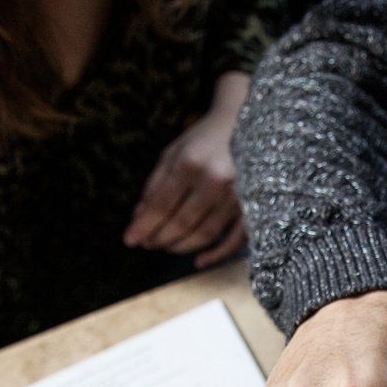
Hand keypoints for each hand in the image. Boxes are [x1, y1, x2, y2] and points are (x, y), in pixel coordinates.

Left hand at [124, 72, 249, 268]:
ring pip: (205, 234)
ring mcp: (238, 196)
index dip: (143, 226)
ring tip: (166, 246)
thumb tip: (139, 217)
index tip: (130, 240)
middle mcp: (216, 180)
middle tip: (147, 243)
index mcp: (191, 163)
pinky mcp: (255, 206)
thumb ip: (155, 183)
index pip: (161, 205)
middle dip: (159, 238)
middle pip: (181, 223)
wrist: (247, 125)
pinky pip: (235, 240)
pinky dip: (216, 255)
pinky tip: (199, 261)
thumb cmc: (206, 139)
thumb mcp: (174, 152)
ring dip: (181, 246)